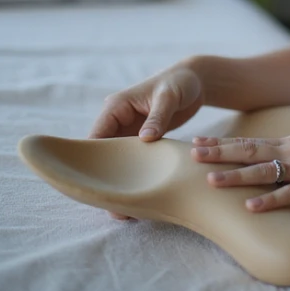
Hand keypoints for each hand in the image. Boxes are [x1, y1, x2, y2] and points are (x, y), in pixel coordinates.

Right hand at [88, 60, 204, 219]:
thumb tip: (144, 139)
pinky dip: (136, 175)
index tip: (96, 187)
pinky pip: (134, 160)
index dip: (93, 162)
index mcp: (116, 107)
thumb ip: (157, 117)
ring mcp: (129, 131)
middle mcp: (117, 120)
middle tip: (113, 208)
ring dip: (122, 181)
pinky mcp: (142, 139)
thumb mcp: (169, 96)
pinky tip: (141, 195)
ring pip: (118, 161)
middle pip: (104, 154)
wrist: (196, 80)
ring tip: (125, 210)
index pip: (95, 137)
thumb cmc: (181, 82)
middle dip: (106, 179)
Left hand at [189, 132, 289, 211]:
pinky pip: (289, 194)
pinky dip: (269, 201)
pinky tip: (251, 207)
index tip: (199, 142)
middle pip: (250, 151)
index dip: (224, 143)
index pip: (251, 142)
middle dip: (219, 153)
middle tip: (192, 153)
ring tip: (211, 181)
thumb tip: (272, 163)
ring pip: (263, 171)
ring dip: (236, 176)